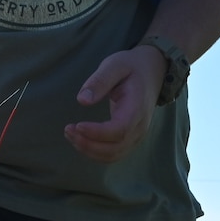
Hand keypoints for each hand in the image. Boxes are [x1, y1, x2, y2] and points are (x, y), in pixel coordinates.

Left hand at [64, 45, 166, 162]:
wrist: (151, 72)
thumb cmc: (131, 67)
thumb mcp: (115, 65)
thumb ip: (100, 81)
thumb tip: (82, 100)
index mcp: (137, 108)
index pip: (119, 130)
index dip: (97, 133)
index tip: (77, 125)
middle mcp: (139, 126)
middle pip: (115, 148)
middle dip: (88, 144)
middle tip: (67, 129)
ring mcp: (136, 135)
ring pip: (112, 155)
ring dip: (88, 150)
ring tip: (69, 134)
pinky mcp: (130, 139)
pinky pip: (112, 154)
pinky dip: (94, 151)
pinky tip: (79, 139)